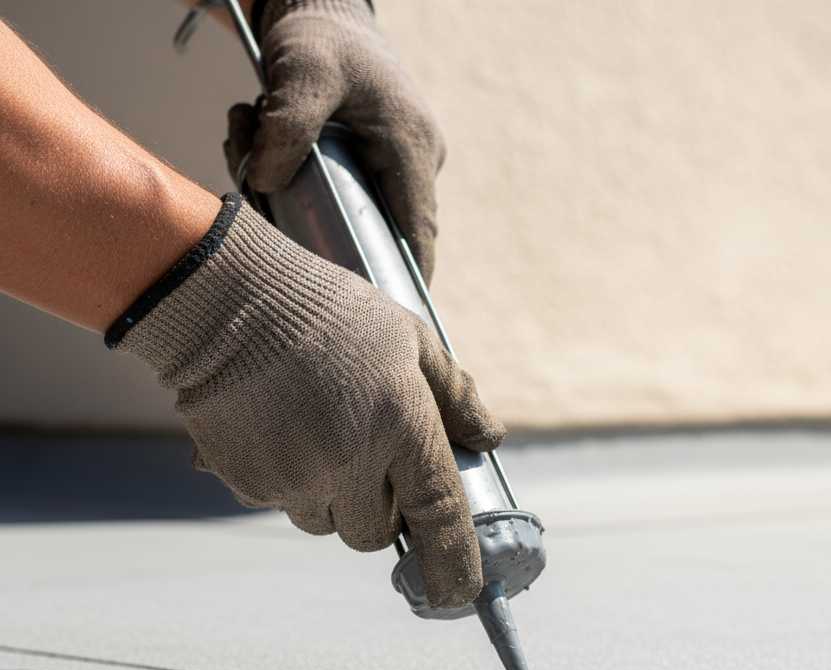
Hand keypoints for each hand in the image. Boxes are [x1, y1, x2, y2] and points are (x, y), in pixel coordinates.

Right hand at [108, 195, 504, 608]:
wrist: (224, 298)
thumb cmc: (327, 311)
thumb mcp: (409, 336)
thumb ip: (455, 393)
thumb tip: (487, 439)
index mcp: (401, 425)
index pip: (439, 514)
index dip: (454, 560)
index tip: (460, 594)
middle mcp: (350, 462)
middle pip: (374, 535)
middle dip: (378, 512)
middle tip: (367, 460)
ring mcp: (295, 477)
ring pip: (325, 523)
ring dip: (330, 497)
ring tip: (316, 430)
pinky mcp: (249, 482)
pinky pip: (279, 503)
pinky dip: (287, 481)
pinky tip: (279, 428)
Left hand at [225, 0, 444, 282]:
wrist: (322, 2)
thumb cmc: (319, 34)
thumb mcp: (301, 71)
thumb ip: (286, 126)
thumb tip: (265, 185)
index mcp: (411, 147)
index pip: (417, 232)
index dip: (404, 278)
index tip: (386, 314)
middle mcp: (411, 160)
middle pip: (380, 228)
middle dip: (325, 231)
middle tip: (270, 209)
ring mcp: (392, 162)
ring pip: (350, 210)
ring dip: (295, 196)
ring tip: (250, 143)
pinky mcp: (368, 160)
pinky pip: (336, 191)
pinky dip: (295, 180)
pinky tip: (258, 144)